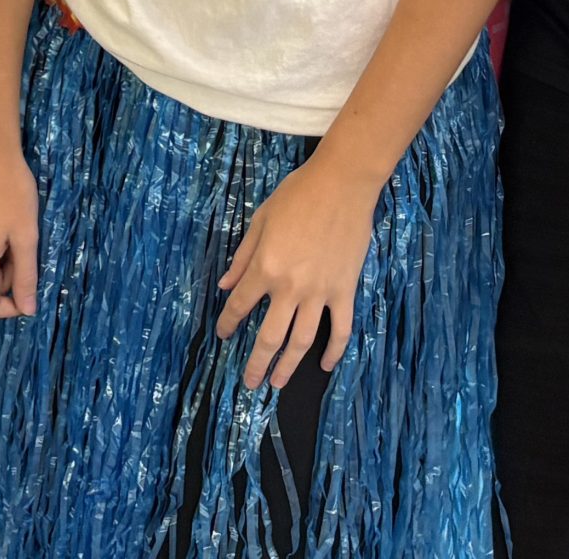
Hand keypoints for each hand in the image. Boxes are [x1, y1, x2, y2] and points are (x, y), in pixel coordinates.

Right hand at [0, 135, 38, 319]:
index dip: (11, 307)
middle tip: (27, 243)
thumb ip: (26, 276)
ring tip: (16, 228)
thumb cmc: (12, 192)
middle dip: (9, 274)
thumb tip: (27, 310)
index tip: (31, 289)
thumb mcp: (26, 236)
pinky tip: (2, 218)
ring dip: (1, 258)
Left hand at [215, 157, 379, 389]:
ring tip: (278, 382)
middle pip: (269, 337)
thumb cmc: (297, 196)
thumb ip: (243, 257)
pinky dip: (334, 351)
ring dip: (288, 367)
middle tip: (250, 383)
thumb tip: (225, 286)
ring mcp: (320, 292)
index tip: (223, 335)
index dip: (228, 324)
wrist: (342, 184)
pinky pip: (341, 329)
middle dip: (256, 364)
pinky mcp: (345, 291)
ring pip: (302, 341)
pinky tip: (326, 365)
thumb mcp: (260, 221)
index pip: (239, 307)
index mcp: (265, 268)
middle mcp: (290, 288)